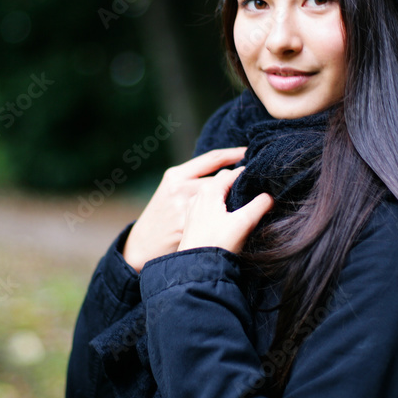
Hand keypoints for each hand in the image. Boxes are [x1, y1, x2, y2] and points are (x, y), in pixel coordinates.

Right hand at [122, 147, 247, 271]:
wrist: (142, 245)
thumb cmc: (160, 216)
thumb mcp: (170, 191)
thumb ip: (191, 180)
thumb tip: (224, 172)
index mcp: (176, 175)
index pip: (212, 158)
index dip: (234, 153)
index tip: (249, 152)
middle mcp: (180, 188)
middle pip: (221, 179)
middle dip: (238, 181)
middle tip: (255, 180)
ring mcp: (185, 208)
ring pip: (222, 200)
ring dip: (236, 202)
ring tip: (249, 202)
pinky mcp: (189, 227)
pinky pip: (217, 220)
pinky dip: (229, 219)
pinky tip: (237, 222)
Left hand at [178, 166, 273, 254]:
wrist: (195, 268)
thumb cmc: (217, 244)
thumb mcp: (243, 223)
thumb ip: (260, 205)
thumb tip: (271, 196)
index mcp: (209, 190)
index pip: (233, 173)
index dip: (249, 175)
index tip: (262, 180)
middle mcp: (198, 195)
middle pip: (223, 180)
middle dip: (239, 182)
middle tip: (256, 189)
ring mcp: (193, 208)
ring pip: (215, 193)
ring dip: (230, 194)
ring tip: (245, 202)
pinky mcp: (192, 221)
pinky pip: (209, 204)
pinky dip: (221, 204)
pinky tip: (230, 216)